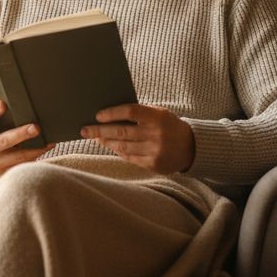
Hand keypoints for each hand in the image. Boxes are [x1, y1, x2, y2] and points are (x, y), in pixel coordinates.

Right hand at [0, 100, 54, 179]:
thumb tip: (20, 109)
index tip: (2, 104)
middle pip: (5, 141)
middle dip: (22, 134)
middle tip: (36, 128)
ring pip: (18, 156)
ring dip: (36, 148)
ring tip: (48, 141)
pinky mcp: (4, 174)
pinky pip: (23, 165)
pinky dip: (35, 156)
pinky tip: (45, 148)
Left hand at [80, 104, 195, 174]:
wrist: (191, 147)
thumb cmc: (169, 125)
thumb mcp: (160, 113)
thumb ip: (140, 113)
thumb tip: (111, 114)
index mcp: (158, 117)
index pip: (130, 112)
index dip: (112, 113)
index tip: (98, 115)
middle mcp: (156, 134)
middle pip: (122, 132)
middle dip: (100, 131)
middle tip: (84, 129)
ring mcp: (154, 151)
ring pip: (122, 147)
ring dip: (106, 142)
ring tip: (95, 137)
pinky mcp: (153, 164)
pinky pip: (129, 157)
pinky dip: (118, 151)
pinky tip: (110, 146)